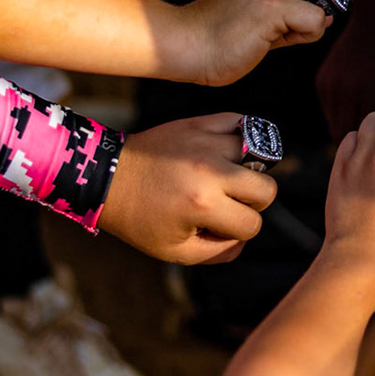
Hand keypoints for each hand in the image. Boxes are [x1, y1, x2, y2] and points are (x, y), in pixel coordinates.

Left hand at [97, 114, 278, 261]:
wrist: (108, 178)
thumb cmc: (139, 219)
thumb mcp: (175, 251)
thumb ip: (219, 252)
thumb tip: (244, 237)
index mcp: (203, 206)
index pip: (252, 224)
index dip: (239, 231)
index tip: (218, 226)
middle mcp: (209, 172)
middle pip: (267, 189)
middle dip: (252, 203)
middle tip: (228, 202)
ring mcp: (205, 144)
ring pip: (259, 155)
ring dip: (247, 170)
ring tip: (225, 176)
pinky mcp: (199, 124)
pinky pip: (242, 123)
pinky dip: (243, 137)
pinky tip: (228, 151)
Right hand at [175, 0, 331, 85]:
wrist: (185, 45)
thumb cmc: (217, 35)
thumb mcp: (255, 10)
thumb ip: (289, 7)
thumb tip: (328, 14)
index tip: (288, 17)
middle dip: (315, 2)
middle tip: (289, 28)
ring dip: (312, 19)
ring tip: (281, 35)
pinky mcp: (273, 7)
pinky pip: (317, 18)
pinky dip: (308, 34)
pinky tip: (277, 41)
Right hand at [315, 0, 374, 139]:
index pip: (372, 145)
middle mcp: (351, 94)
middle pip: (351, 141)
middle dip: (362, 150)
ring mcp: (334, 88)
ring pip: (338, 127)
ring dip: (350, 135)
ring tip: (366, 140)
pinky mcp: (324, 82)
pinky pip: (331, 111)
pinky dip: (343, 116)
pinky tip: (358, 114)